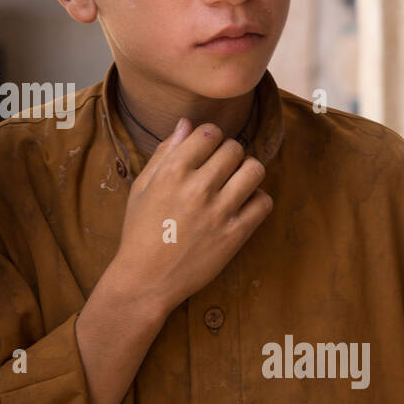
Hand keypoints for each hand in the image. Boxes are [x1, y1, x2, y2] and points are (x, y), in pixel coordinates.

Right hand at [107, 118, 271, 317]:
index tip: (206, 152)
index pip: (209, 133)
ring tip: (235, 184)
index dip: (210, 139)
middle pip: (234, 148)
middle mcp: (197, 187)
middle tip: (220, 170)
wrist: (146, 279)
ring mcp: (219, 211)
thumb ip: (165, 152)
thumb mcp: (142, 187)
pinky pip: (263, 202)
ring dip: (247, 172)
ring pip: (254, 170)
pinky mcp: (235, 234)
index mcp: (172, 171)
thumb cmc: (140, 231)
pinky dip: (256, 200)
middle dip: (229, 154)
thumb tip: (187, 123)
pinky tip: (241, 206)